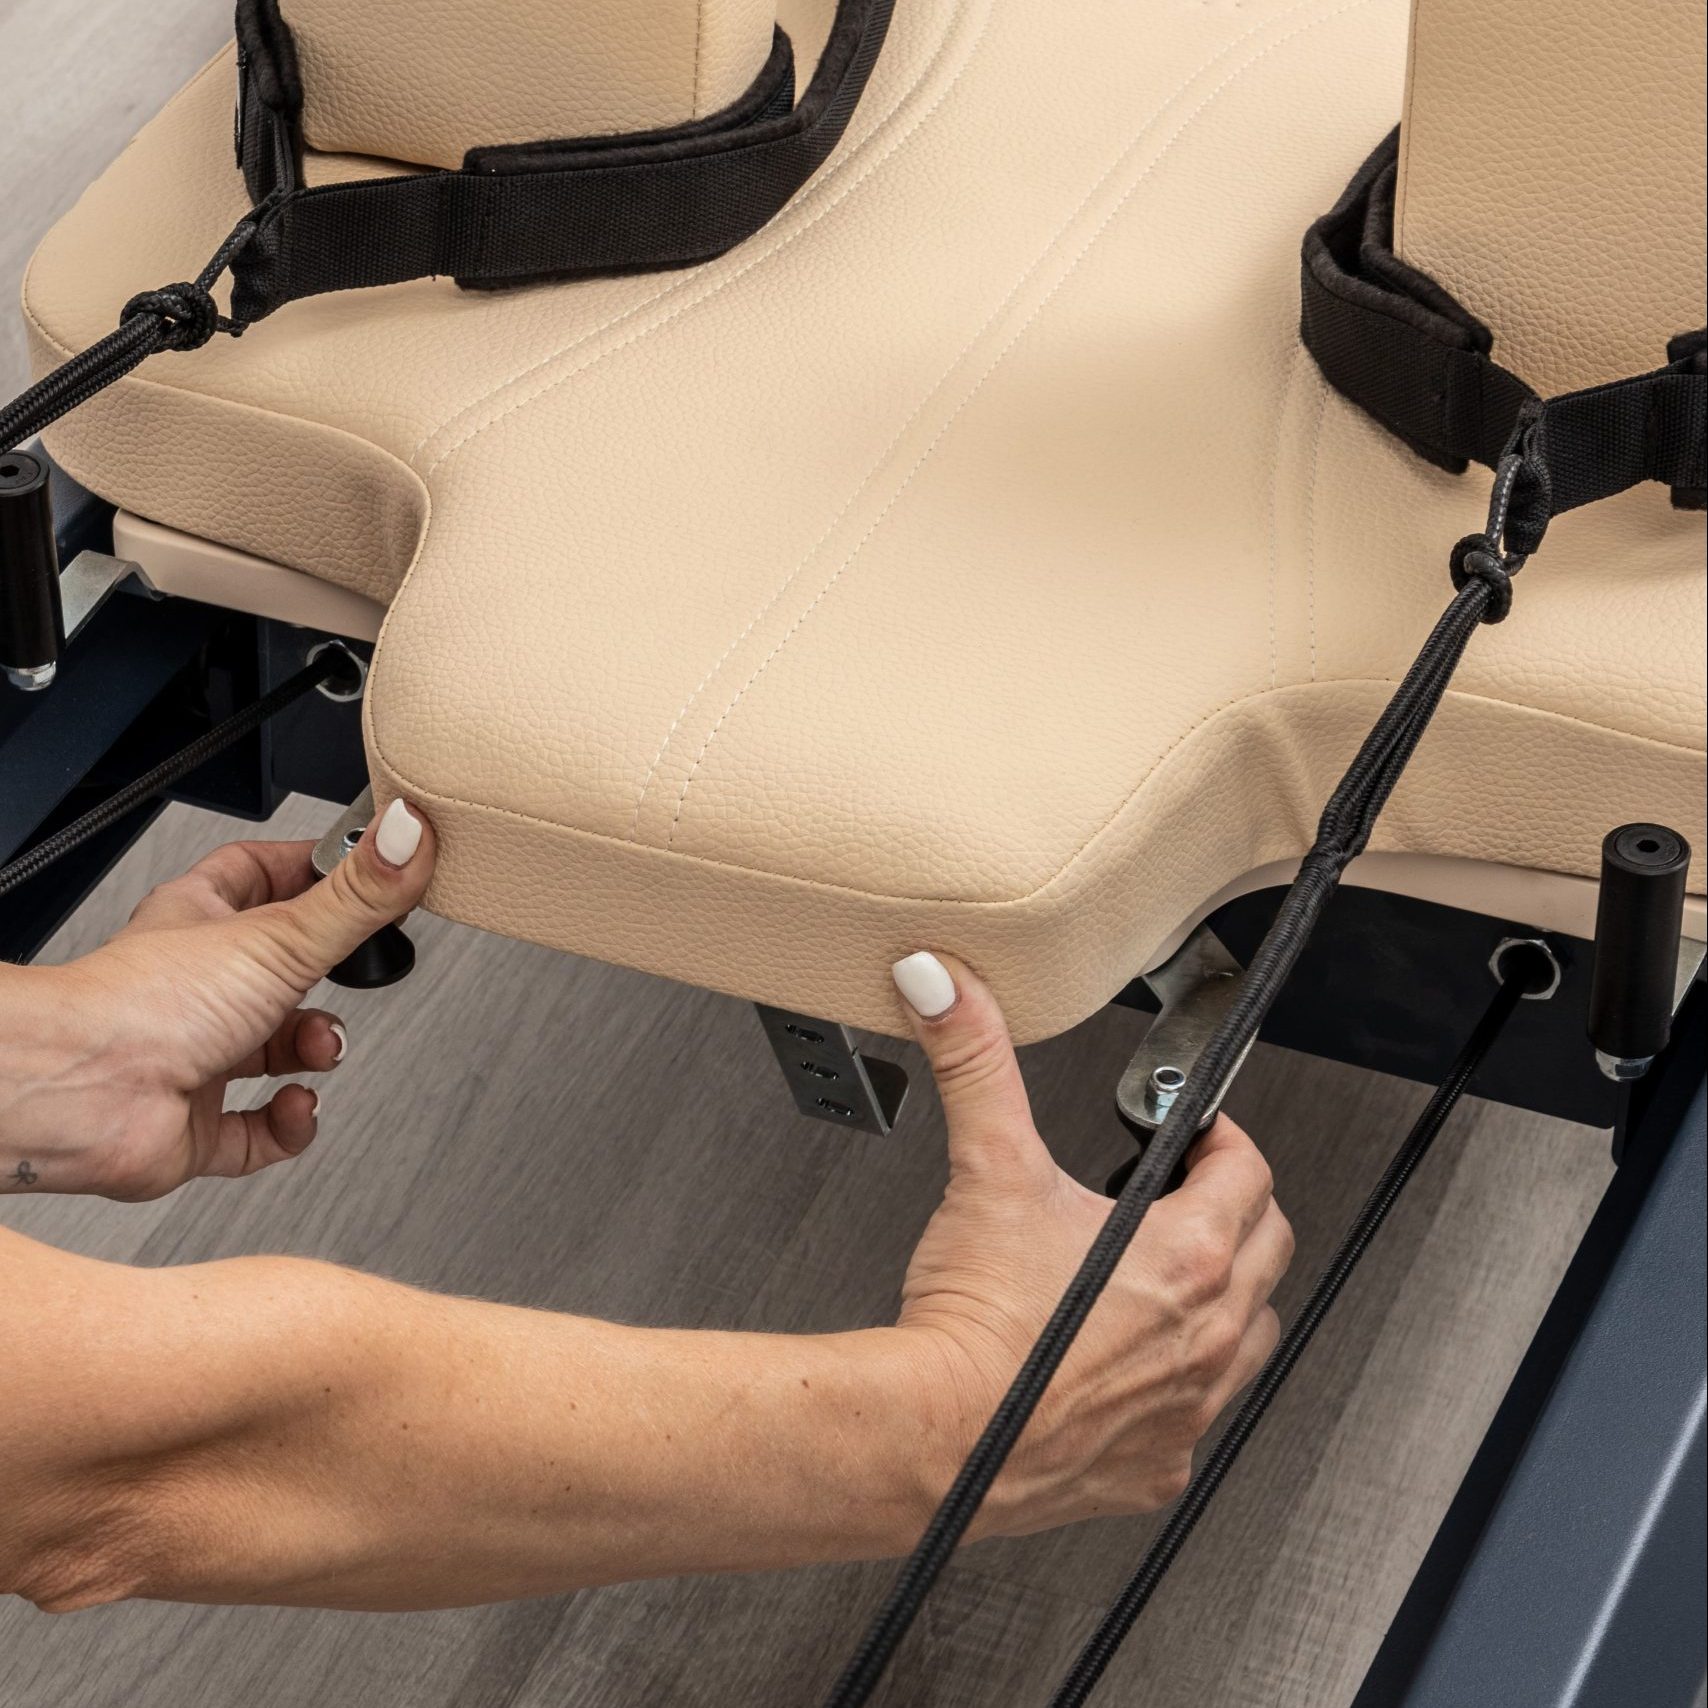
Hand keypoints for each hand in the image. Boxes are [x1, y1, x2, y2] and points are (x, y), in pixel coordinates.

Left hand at [0, 799, 433, 1199]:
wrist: (83, 1095)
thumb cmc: (143, 1003)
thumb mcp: (281, 936)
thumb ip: (357, 894)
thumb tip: (408, 834)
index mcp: (201, 920)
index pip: (261, 873)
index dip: (314, 869)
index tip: (364, 871)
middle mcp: (195, 985)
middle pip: (281, 968)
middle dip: (330, 978)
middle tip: (359, 972)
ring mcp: (194, 1055)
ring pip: (275, 1049)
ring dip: (316, 1051)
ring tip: (320, 1047)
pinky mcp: (195, 1125)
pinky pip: (258, 1130)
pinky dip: (288, 1124)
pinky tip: (295, 1106)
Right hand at [889, 952, 1292, 1535]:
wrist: (934, 1438)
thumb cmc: (975, 1321)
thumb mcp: (987, 1167)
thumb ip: (975, 1063)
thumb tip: (948, 988)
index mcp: (1188, 1254)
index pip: (1249, 1173)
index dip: (1224, 1140)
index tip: (1199, 1134)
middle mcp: (1208, 1332)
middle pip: (1268, 1248)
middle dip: (1235, 1208)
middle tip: (1189, 1191)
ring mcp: (1190, 1405)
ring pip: (1253, 1334)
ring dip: (1226, 1295)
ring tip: (1173, 1274)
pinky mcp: (1158, 1464)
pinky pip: (1202, 1415)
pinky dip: (1184, 1382)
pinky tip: (1137, 1365)